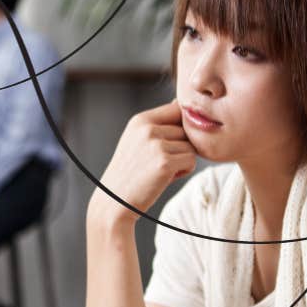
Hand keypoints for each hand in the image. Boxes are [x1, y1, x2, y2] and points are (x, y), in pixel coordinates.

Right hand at [89, 100, 196, 224]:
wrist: (114, 201)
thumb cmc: (130, 173)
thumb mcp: (137, 140)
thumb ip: (158, 124)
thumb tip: (181, 105)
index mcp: (140, 120)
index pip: (177, 109)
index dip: (180, 127)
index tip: (169, 144)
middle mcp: (148, 129)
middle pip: (187, 130)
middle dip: (181, 146)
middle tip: (161, 162)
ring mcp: (156, 145)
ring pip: (191, 146)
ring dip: (183, 160)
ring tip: (162, 170)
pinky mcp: (164, 163)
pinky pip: (192, 161)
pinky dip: (184, 171)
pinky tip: (166, 178)